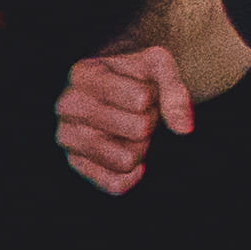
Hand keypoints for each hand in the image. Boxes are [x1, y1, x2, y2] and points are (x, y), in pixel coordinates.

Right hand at [53, 39, 198, 194]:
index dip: (154, 98)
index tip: (143, 89)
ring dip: (142, 147)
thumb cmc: (136, 75)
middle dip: (150, 123)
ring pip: (126, 159)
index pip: (141, 99)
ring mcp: (67, 135)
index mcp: (84, 73)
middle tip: (140, 113)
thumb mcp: (159, 65)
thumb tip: (183, 129)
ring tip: (132, 133)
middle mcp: (68, 105)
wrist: (117, 88)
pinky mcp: (75, 162)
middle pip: (139, 129)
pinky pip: (114, 184)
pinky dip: (133, 177)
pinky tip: (137, 165)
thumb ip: (175, 90)